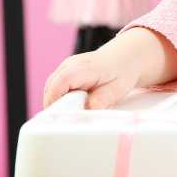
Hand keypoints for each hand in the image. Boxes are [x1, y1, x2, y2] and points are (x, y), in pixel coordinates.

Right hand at [43, 27, 176, 109]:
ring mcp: (66, 65)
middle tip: (67, 119)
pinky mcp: (65, 70)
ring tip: (72, 111)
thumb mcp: (118, 88)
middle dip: (55, 105)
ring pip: (51, 87)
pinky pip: (55, 86)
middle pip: (51, 87)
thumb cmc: (122, 71)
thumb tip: (88, 109)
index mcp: (83, 68)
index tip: (59, 117)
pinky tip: (72, 103)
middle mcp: (71, 64)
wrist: (126, 56)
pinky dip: (60, 96)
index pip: (60, 83)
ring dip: (57, 101)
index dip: (55, 101)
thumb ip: (102, 99)